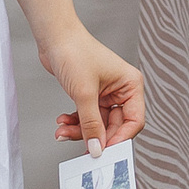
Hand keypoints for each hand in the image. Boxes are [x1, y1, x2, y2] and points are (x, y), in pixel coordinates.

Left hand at [42, 27, 145, 151]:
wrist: (54, 36)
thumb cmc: (75, 52)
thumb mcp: (85, 93)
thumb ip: (92, 124)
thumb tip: (96, 148)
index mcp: (130, 84)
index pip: (134, 121)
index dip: (120, 138)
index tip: (104, 151)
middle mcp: (121, 90)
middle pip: (114, 126)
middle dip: (94, 136)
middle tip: (81, 150)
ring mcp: (105, 93)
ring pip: (97, 124)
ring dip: (80, 130)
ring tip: (63, 132)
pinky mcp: (90, 94)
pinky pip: (86, 117)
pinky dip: (75, 122)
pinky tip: (62, 123)